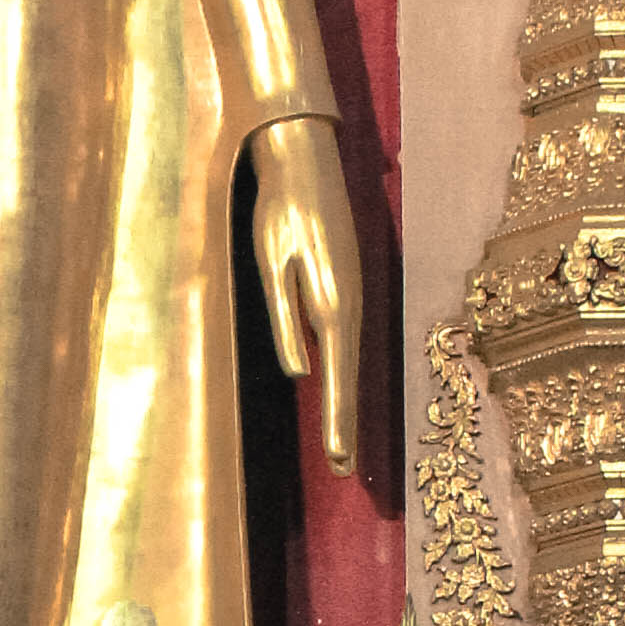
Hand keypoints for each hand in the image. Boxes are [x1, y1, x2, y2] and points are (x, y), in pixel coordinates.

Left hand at [249, 113, 358, 471]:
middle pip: (348, 374)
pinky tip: (335, 391)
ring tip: (340, 446)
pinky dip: (342, 372)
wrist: (304, 157)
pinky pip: (343, 338)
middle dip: (345, 422)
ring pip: (348, 358)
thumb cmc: (280, 208)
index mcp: (333, 300)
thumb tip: (300, 373)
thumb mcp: (271, 265)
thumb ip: (285, 319)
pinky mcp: (345, 282)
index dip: (338, 418)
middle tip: (344, 468)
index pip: (337, 373)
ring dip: (344, 401)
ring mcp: (352, 291)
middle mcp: (351, 301)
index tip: (339, 458)